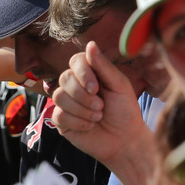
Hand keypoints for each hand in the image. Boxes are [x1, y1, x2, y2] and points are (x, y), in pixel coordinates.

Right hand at [51, 42, 150, 168]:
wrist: (126, 140)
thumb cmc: (125, 111)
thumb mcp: (119, 85)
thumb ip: (104, 66)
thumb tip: (90, 44)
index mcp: (90, 73)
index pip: (75, 61)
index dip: (82, 73)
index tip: (96, 88)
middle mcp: (75, 86)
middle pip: (64, 78)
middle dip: (82, 94)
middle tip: (101, 106)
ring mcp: (67, 103)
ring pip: (59, 96)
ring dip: (81, 109)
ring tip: (98, 117)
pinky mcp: (62, 121)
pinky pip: (58, 115)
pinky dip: (77, 121)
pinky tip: (90, 126)